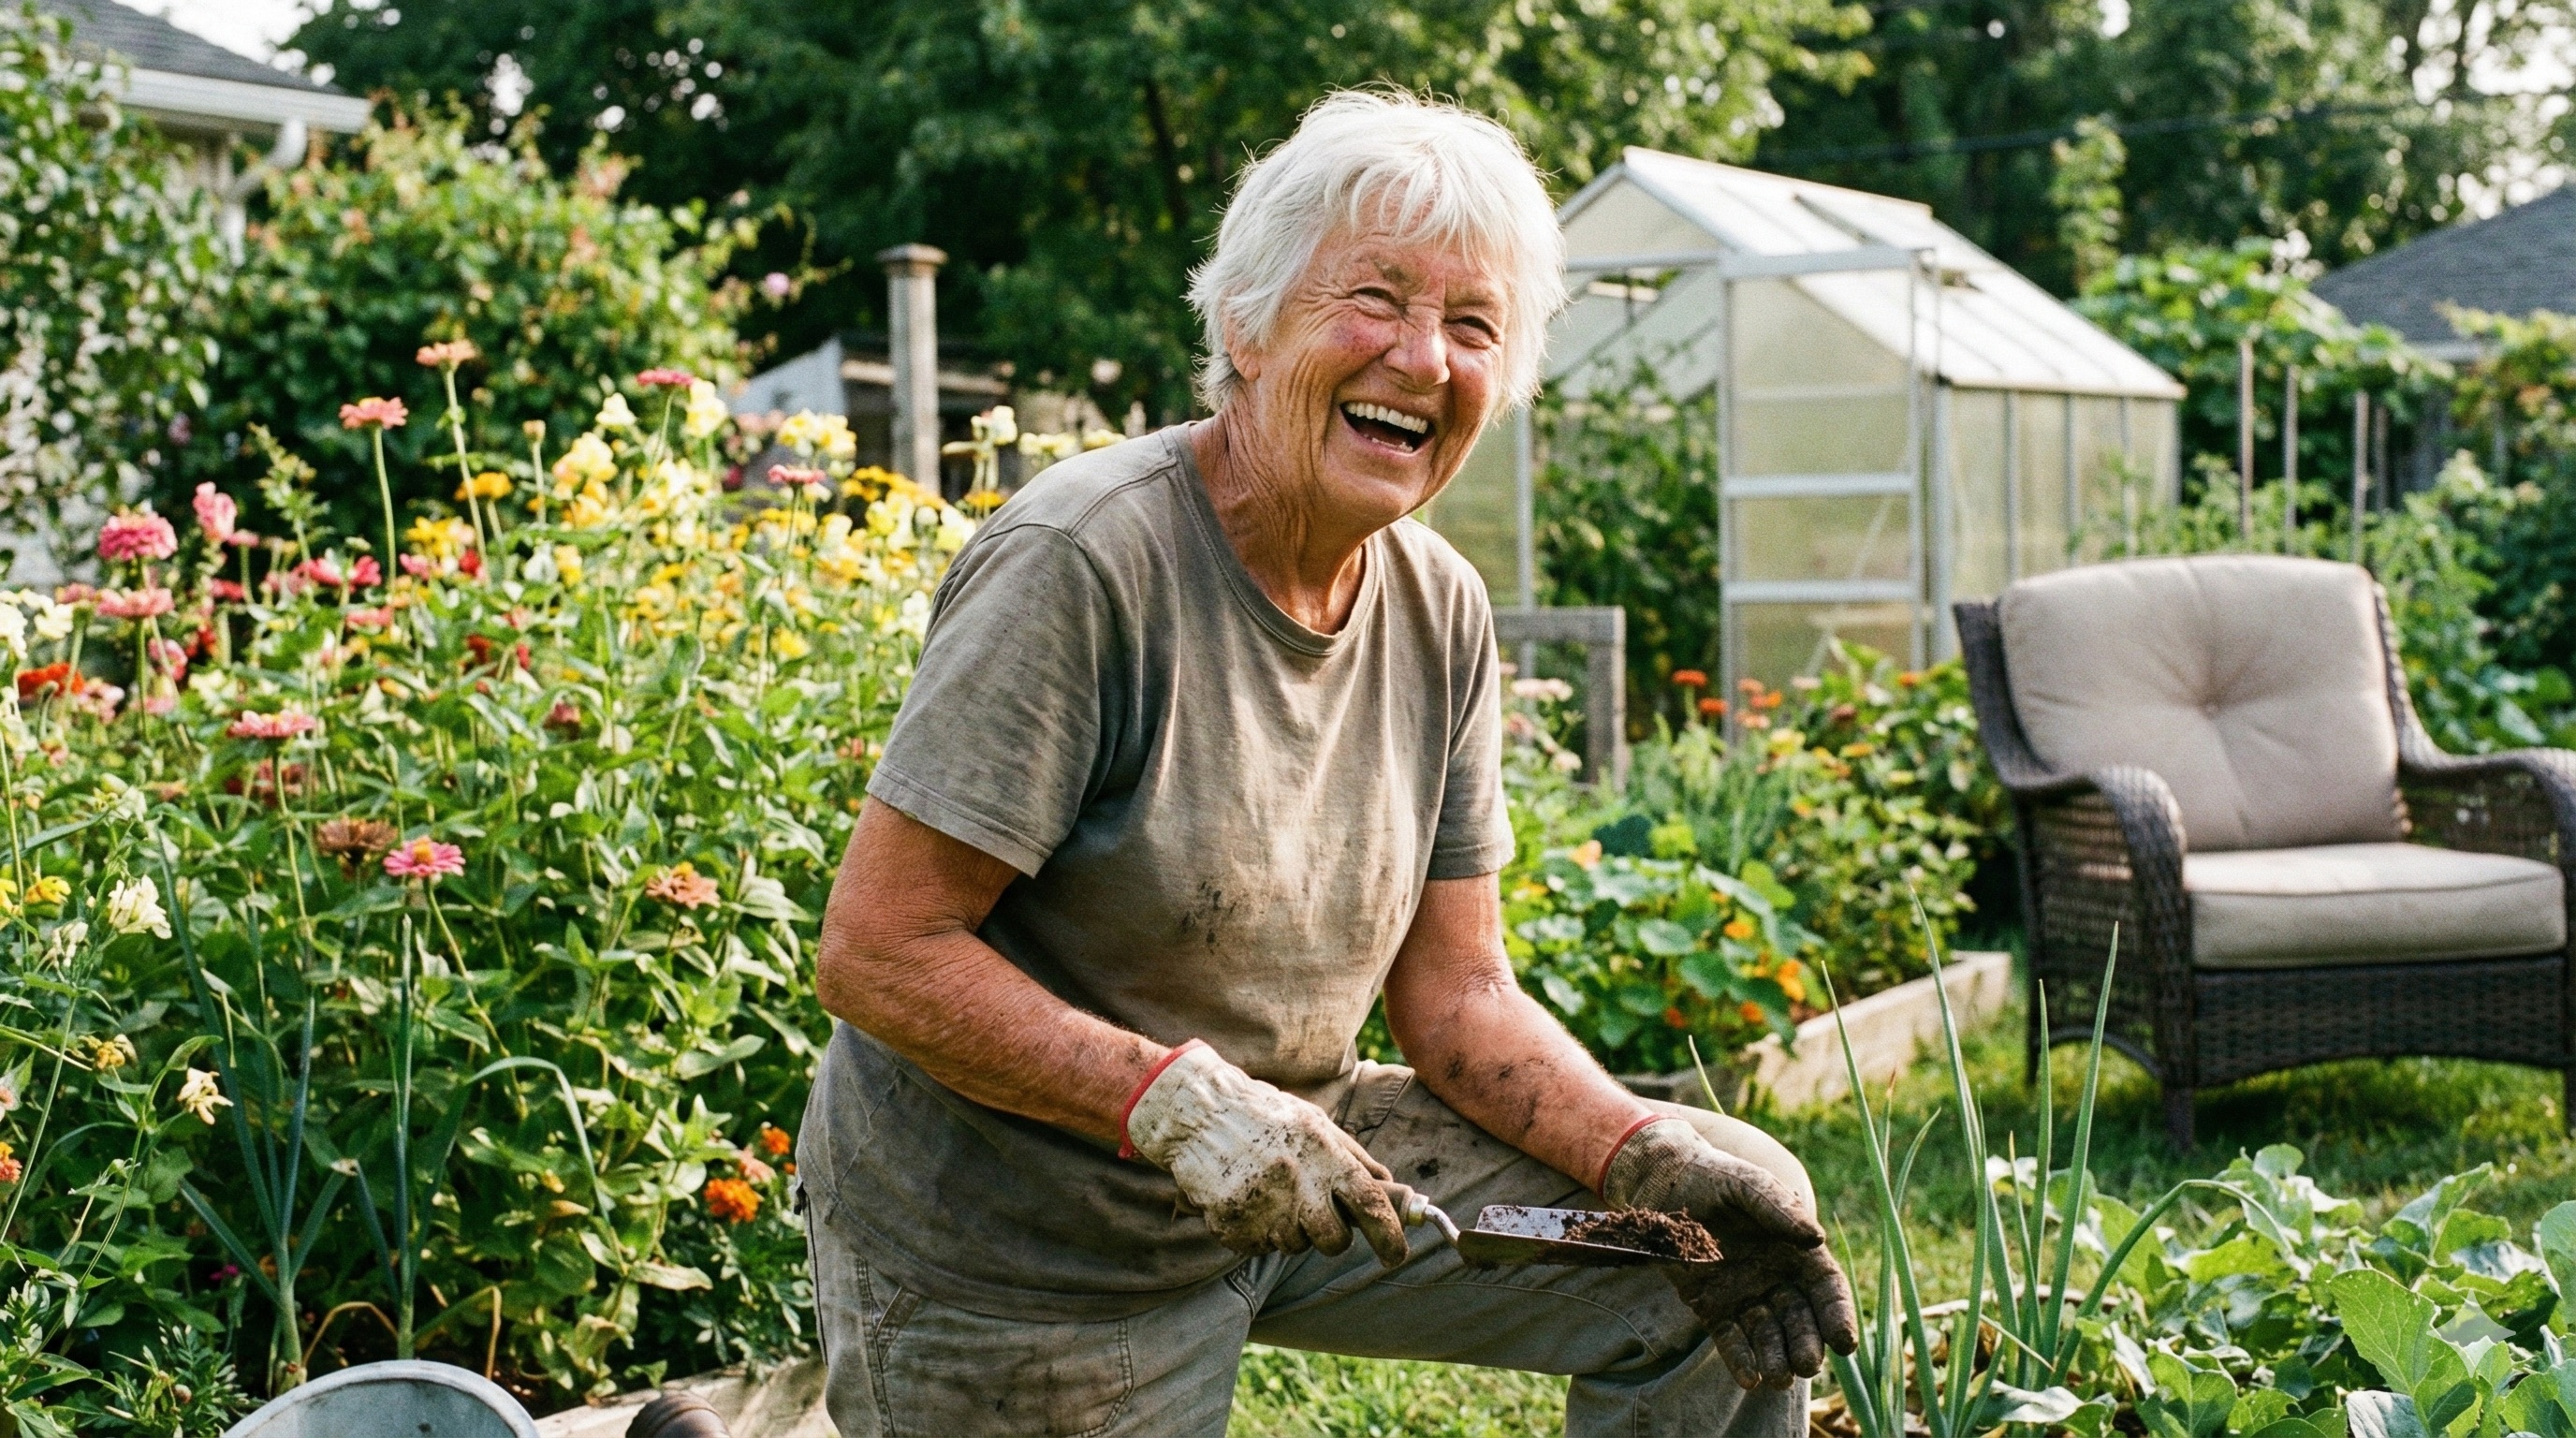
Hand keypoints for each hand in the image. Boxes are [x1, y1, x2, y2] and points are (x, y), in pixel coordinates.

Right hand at [1123, 1041, 1412, 1265]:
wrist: (1199, 1113)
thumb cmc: (1264, 1116)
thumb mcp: (1315, 1124)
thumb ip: (1354, 1158)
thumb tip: (1391, 1190)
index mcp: (1323, 1153)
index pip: (1370, 1203)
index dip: (1390, 1235)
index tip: (1396, 1255)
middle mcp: (1296, 1181)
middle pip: (1334, 1240)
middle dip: (1331, 1235)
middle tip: (1313, 1212)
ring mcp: (1261, 1206)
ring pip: (1294, 1245)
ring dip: (1290, 1229)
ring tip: (1270, 1193)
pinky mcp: (1232, 1225)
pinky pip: (1258, 1247)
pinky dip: (1258, 1231)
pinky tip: (1247, 1200)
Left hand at [1600, 1118, 1856, 1387]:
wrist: (1661, 1181)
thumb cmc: (1713, 1176)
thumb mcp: (1747, 1184)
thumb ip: (1778, 1207)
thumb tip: (1815, 1238)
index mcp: (1795, 1250)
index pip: (1826, 1288)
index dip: (1837, 1314)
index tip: (1845, 1341)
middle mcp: (1775, 1278)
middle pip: (1801, 1320)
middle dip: (1807, 1344)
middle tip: (1807, 1364)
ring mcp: (1743, 1295)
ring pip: (1767, 1335)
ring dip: (1776, 1358)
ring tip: (1778, 1377)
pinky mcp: (1711, 1307)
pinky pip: (1730, 1339)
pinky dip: (1740, 1360)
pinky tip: (1750, 1379)